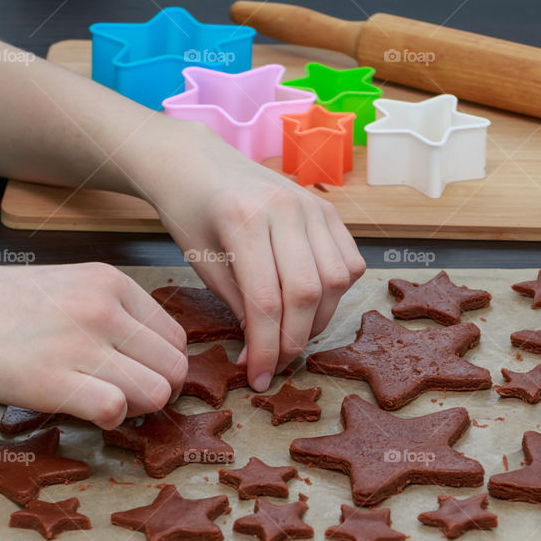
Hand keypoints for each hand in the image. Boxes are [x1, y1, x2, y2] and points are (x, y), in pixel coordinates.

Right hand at [0, 263, 187, 428]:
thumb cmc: (3, 306)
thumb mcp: (71, 285)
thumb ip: (115, 311)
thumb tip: (154, 352)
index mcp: (112, 282)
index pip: (175, 336)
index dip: (164, 365)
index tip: (143, 376)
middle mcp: (104, 308)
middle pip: (175, 367)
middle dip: (160, 390)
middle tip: (131, 397)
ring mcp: (80, 343)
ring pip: (157, 391)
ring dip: (138, 408)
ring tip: (110, 404)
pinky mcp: (53, 379)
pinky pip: (116, 409)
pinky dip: (110, 420)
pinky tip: (90, 412)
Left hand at [144, 122, 365, 391]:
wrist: (198, 164)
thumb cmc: (191, 213)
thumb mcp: (202, 262)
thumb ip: (239, 303)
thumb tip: (265, 349)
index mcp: (243, 220)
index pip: (266, 300)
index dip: (264, 347)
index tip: (256, 376)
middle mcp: (285, 209)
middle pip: (306, 293)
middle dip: (293, 340)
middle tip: (274, 365)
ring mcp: (313, 206)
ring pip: (336, 280)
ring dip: (318, 320)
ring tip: (291, 335)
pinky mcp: (328, 209)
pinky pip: (349, 262)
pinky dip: (337, 292)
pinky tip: (311, 304)